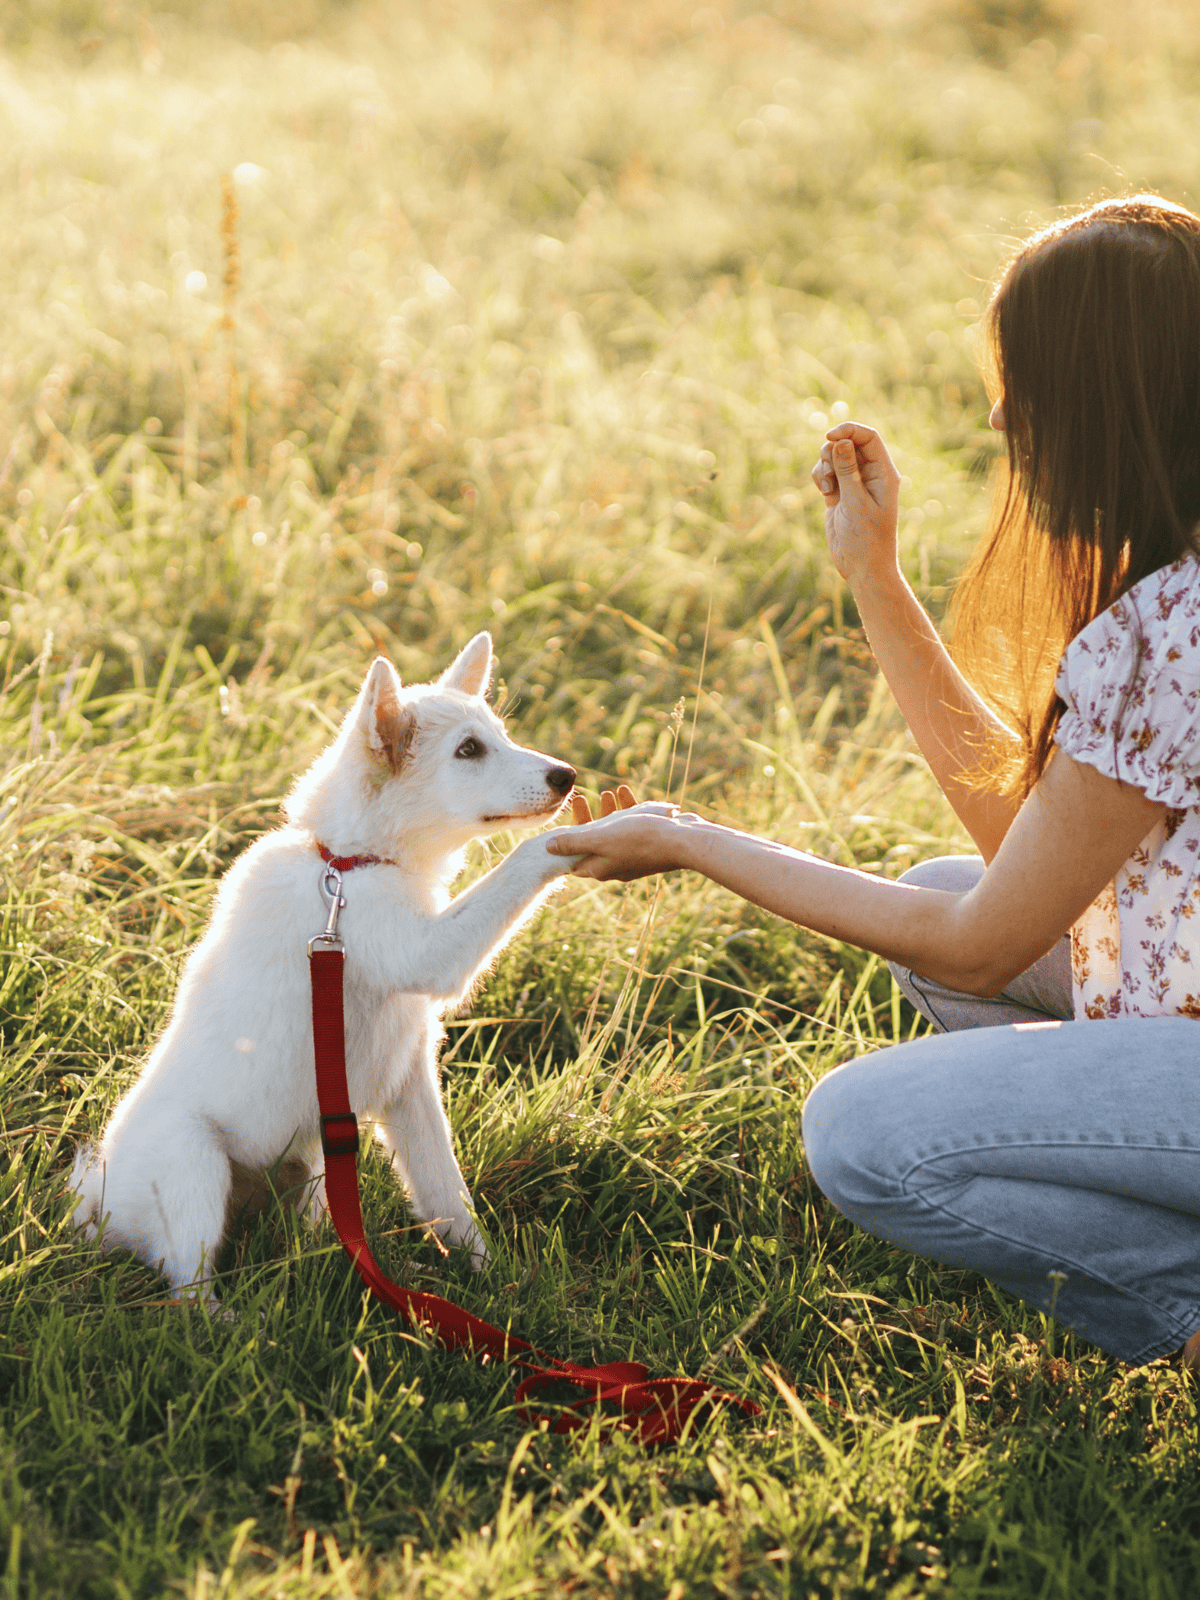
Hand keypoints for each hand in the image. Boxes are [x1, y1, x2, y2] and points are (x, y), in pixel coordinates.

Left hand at [547, 786, 691, 880]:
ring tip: (606, 792)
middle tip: (579, 799)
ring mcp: (633, 855)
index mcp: (600, 867)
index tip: (556, 825)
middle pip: (592, 842)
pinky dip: (627, 810)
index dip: (563, 843)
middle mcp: (615, 864)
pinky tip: (625, 792)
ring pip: (614, 832)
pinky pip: (633, 826)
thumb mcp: (600, 838)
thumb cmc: (641, 839)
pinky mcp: (650, 844)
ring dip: (607, 811)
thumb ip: (573, 842)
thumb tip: (549, 848)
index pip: (572, 858)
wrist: (685, 842)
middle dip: (586, 819)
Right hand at [811, 421, 900, 588]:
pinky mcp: (839, 494)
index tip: (829, 437)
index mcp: (884, 473)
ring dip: (824, 465)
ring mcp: (854, 484)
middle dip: (832, 450)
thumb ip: (847, 471)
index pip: (868, 438)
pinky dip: (820, 477)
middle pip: (848, 443)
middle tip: (827, 470)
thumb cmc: (866, 539)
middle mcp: (870, 475)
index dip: (849, 431)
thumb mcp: (855, 503)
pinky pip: (826, 473)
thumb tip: (841, 441)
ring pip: (834, 457)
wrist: (862, 568)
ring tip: (826, 486)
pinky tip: (824, 493)